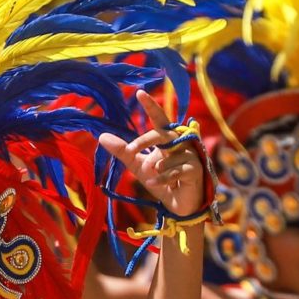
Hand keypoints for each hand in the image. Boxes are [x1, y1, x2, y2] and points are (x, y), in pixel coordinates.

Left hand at [99, 90, 209, 218]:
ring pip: (167, 156)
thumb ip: (123, 151)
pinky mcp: (196, 170)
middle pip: (162, 134)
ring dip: (155, 168)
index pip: (159, 119)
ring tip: (153, 177)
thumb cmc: (160, 181)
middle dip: (144, 140)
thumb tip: (101, 136)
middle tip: (130, 149)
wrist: (176, 206)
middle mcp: (181, 143)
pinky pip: (175, 170)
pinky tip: (154, 184)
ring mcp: (191, 155)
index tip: (139, 92)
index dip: (151, 106)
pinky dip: (162, 179)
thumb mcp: (137, 165)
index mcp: (167, 138)